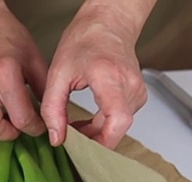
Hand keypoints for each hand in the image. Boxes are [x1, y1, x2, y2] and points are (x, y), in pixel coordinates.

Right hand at [0, 5, 48, 143]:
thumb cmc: (6, 38)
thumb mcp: (34, 60)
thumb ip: (44, 90)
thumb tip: (51, 115)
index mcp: (4, 74)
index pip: (21, 118)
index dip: (35, 128)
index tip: (38, 125)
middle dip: (10, 133)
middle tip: (17, 124)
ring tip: (2, 122)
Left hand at [40, 3, 147, 148]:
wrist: (108, 24)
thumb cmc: (86, 40)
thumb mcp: (58, 73)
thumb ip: (53, 109)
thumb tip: (57, 138)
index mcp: (110, 77)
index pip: (118, 120)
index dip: (102, 141)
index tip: (83, 147)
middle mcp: (129, 85)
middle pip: (116, 129)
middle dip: (91, 139)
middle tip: (69, 135)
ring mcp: (138, 92)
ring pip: (118, 128)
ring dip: (96, 133)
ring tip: (75, 126)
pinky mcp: (138, 97)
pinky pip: (121, 121)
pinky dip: (103, 125)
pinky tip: (89, 120)